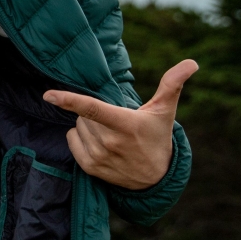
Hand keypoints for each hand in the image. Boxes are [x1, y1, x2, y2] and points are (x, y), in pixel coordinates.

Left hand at [44, 59, 197, 189]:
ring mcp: (99, 156)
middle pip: (83, 114)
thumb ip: (172, 84)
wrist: (155, 178)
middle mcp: (110, 142)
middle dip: (94, 114)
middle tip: (115, 123)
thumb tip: (191, 62)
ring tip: (110, 135)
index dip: (69, 100)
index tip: (49, 95)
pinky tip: (99, 144)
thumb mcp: (164, 111)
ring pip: (77, 126)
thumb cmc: (157, 137)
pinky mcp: (90, 168)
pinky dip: (80, 138)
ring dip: (88, 126)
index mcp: (124, 124)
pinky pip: (71, 139)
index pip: (93, 109)